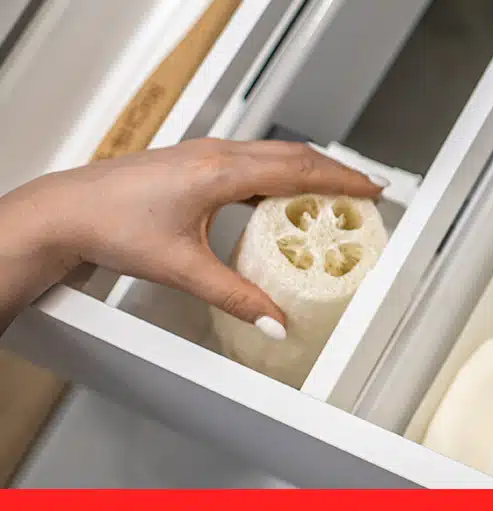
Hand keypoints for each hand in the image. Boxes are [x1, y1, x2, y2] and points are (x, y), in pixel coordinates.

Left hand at [0, 139, 382, 333]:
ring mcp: (203, 154)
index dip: (342, 180)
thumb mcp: (184, 269)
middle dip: (335, 172)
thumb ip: (237, 297)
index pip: (299, 170)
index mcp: (221, 173)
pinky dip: (280, 172)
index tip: (373, 189)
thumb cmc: (113, 227)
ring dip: (308, 170)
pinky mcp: (192, 161)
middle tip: (366, 191)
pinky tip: (282, 195)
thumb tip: (276, 323)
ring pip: (272, 153)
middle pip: (293, 155)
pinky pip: (251, 160)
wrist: (67, 212)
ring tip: (333, 193)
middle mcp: (216, 155)